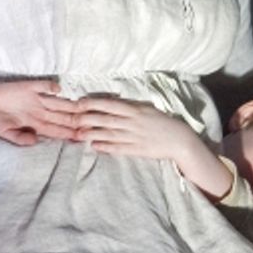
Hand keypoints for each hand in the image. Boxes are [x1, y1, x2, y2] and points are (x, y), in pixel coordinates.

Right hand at [0, 78, 81, 144]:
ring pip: (56, 102)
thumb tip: (34, 141)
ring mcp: (35, 98)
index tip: (81, 138)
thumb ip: (19, 137)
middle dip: (75, 121)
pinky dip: (50, 86)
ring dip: (69, 105)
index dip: (68, 134)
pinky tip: (58, 90)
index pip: (55, 130)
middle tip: (90, 124)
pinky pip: (42, 85)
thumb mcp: (4, 133)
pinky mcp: (28, 86)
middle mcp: (38, 111)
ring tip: (82, 108)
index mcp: (34, 124)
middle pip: (60, 116)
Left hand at [73, 97, 194, 160]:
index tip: (79, 102)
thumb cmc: (161, 122)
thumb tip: (111, 103)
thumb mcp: (146, 109)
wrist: (179, 139)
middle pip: (106, 119)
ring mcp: (134, 137)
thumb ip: (129, 106)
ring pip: (109, 134)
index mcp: (135, 110)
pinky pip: (118, 148)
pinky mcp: (137, 150)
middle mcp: (133, 122)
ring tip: (78, 133)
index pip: (110, 105)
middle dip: (88, 118)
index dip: (93, 103)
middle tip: (73, 118)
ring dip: (93, 133)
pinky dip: (106, 147)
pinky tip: (94, 146)